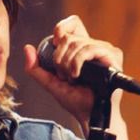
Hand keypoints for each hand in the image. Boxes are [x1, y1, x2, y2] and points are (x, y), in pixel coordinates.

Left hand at [24, 14, 123, 131]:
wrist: (90, 115)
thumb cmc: (75, 101)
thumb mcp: (51, 83)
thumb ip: (36, 69)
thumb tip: (27, 48)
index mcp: (82, 49)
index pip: (72, 24)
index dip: (61, 30)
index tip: (55, 46)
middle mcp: (95, 46)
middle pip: (69, 37)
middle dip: (59, 58)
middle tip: (63, 75)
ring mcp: (105, 50)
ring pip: (77, 43)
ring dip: (67, 63)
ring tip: (71, 79)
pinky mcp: (113, 55)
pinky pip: (89, 49)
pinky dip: (77, 62)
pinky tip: (77, 75)